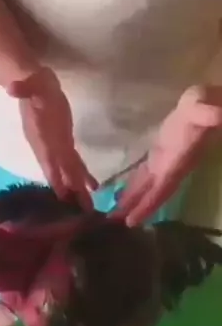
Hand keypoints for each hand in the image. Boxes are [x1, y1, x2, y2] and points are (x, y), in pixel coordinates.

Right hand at [7, 67, 97, 207]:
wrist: (34, 82)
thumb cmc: (34, 83)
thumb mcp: (31, 83)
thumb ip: (24, 88)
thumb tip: (12, 88)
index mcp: (40, 135)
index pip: (47, 158)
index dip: (54, 175)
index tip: (62, 195)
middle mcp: (47, 145)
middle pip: (61, 171)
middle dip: (71, 190)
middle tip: (84, 211)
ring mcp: (56, 145)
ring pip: (68, 170)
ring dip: (78, 187)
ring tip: (89, 206)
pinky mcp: (64, 141)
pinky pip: (74, 161)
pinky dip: (83, 174)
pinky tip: (93, 185)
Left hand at [116, 86, 221, 226]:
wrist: (206, 102)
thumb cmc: (203, 104)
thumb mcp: (202, 107)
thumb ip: (207, 113)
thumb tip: (218, 114)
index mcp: (178, 161)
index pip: (161, 189)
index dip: (148, 206)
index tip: (131, 222)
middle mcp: (171, 166)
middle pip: (152, 194)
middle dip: (135, 209)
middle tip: (113, 224)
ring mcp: (165, 160)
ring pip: (146, 185)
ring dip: (132, 199)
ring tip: (114, 214)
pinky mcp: (160, 152)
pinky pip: (145, 173)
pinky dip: (133, 184)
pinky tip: (122, 191)